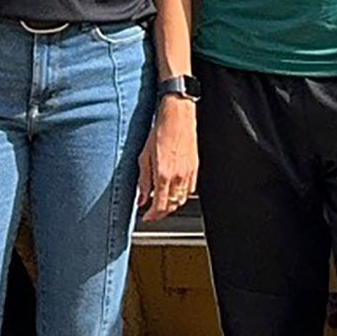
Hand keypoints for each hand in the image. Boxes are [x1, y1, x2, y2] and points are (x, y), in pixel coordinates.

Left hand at [137, 98, 198, 221]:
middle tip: (152, 212)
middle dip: (161, 213)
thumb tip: (141, 199)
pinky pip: (190, 190)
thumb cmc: (160, 132)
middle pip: (171, 206)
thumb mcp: (144, 157)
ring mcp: (188, 173)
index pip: (159, 207)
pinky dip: (181, 195)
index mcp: (163, 175)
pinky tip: (174, 191)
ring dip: (171, 205)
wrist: (178, 117)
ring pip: (181, 200)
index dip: (152, 216)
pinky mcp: (195, 168)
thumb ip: (143, 181)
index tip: (146, 218)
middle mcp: (178, 177)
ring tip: (162, 202)